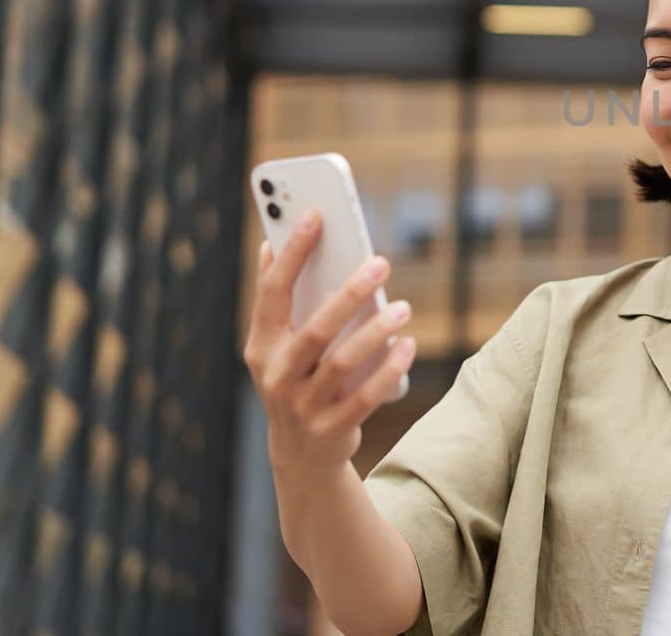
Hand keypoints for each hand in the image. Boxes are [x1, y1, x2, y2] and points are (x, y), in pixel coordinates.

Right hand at [242, 208, 416, 482]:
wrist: (300, 455)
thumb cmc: (295, 380)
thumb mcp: (276, 345)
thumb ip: (276, 298)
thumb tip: (268, 242)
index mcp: (262, 345)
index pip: (273, 292)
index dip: (293, 252)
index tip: (316, 214)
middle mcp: (277, 375)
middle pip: (316, 329)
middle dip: (349, 294)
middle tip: (381, 263)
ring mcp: (302, 405)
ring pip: (343, 364)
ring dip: (376, 332)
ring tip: (403, 307)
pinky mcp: (332, 428)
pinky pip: (365, 396)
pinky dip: (389, 370)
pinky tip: (407, 345)